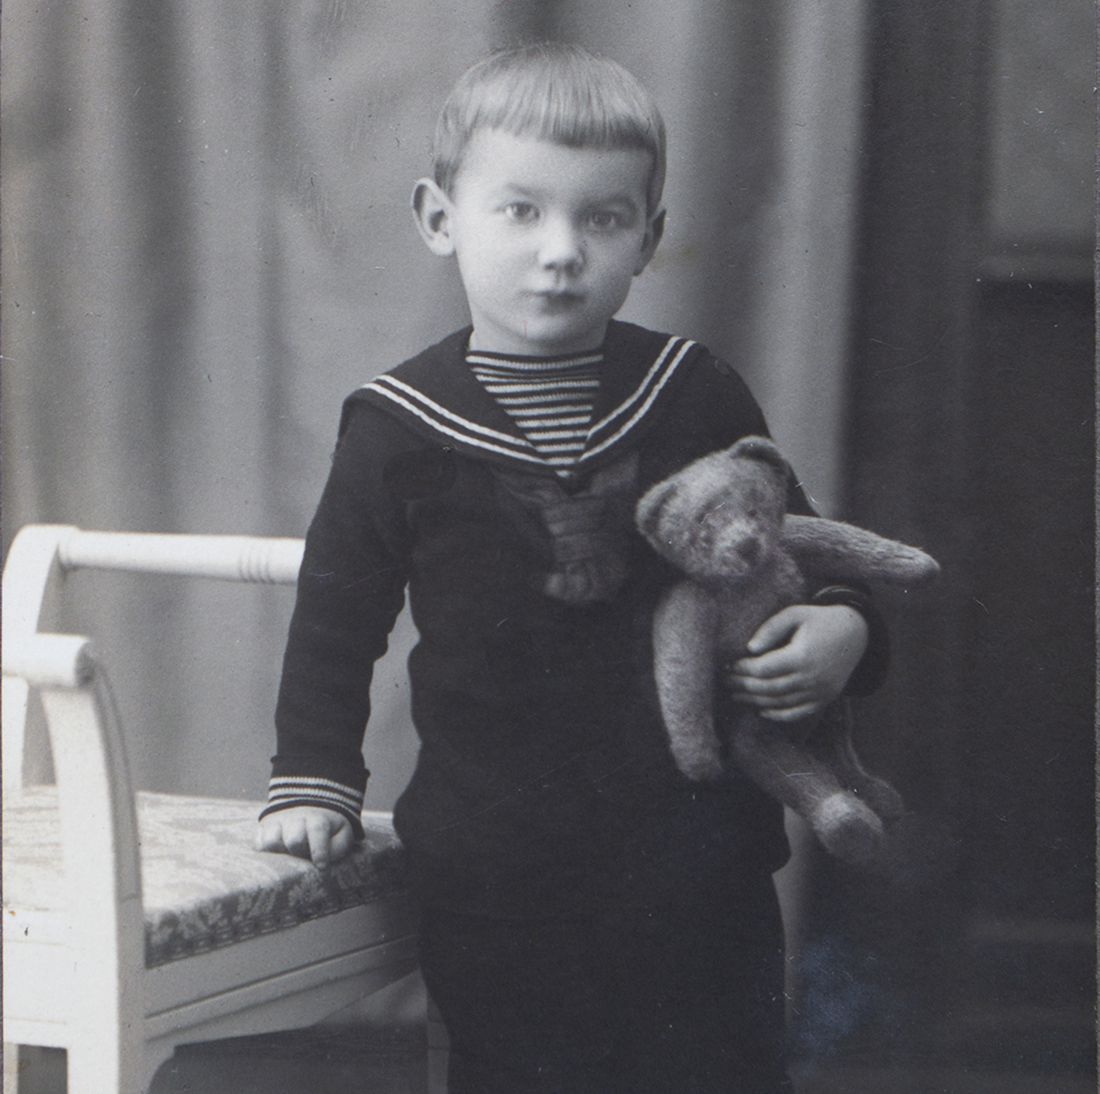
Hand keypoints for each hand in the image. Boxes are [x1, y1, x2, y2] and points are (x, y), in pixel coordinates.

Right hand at [255, 806, 354, 867]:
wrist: (308, 807)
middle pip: (294, 839)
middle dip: (300, 853)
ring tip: (288, 856)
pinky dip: (265, 852)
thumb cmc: (327, 828)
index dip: (320, 852)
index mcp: (317, 817)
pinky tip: (276, 854)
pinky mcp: (263, 828)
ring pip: (271, 841)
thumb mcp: (341, 833)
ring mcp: (277, 821)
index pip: (317, 830)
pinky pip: (258, 843)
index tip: (322, 867)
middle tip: (304, 857)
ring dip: (280, 853)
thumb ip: (338, 847)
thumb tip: (324, 863)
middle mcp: (295, 817)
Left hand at [724, 604, 868, 721]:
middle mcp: (812, 678)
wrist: (856, 633)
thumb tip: (750, 649)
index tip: (729, 666)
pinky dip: (778, 715)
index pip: (764, 669)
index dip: (743, 670)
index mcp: (802, 656)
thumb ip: (771, 628)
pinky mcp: (825, 699)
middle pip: (769, 688)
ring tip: (737, 695)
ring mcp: (820, 692)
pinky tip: (761, 711)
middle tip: (726, 683)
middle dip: (744, 687)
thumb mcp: (795, 614)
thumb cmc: (820, 620)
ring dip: (756, 701)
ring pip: (781, 703)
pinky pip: (798, 713)